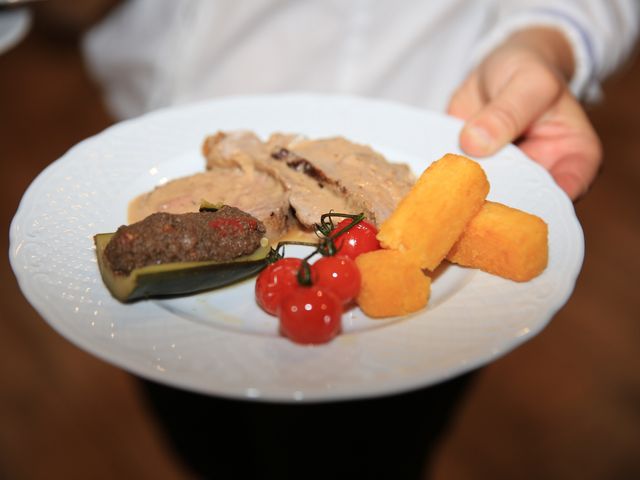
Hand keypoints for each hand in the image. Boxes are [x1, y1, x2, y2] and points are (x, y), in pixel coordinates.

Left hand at [448, 28, 601, 199]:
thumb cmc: (529, 72)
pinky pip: (461, 190)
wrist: (498, 69)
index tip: (507, 200)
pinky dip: (446, 188)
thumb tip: (475, 142)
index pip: (564, 195)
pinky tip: (432, 183)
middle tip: (470, 200)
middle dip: (496, 207)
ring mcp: (504, 182)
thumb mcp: (528, 82)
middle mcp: (541, 180)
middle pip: (522, 206)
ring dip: (467, 200)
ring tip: (448, 192)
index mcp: (575, 160)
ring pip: (487, 203)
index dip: (538, 205)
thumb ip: (507, 112)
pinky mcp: (474, 178)